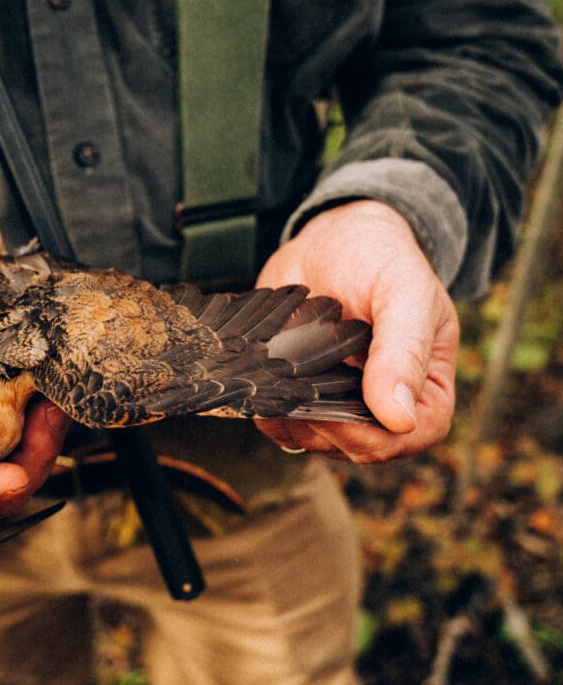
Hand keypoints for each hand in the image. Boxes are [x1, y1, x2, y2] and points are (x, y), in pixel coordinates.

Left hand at [254, 200, 458, 462]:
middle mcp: (383, 403)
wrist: (332, 238)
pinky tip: (258, 379)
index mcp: (426, 384)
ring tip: (274, 376)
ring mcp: (338, 401)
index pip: (412, 436)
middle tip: (294, 385)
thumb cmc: (380, 257)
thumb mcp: (403, 293)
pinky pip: (281, 422)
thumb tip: (398, 418)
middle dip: (323, 426)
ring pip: (314, 439)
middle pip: (359, 447)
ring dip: (290, 417)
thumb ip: (403, 351)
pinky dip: (267, 409)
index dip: (373, 436)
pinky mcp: (299, 393)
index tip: (333, 413)